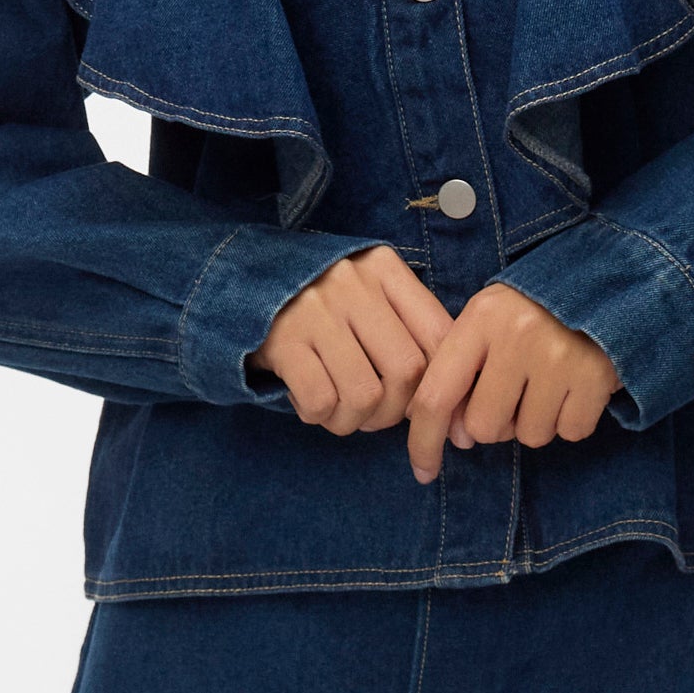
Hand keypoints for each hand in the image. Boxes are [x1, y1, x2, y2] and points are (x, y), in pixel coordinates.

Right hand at [254, 243, 454, 431]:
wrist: (242, 284)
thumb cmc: (322, 306)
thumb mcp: (367, 295)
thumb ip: (407, 328)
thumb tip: (451, 396)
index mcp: (385, 270)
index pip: (439, 335)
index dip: (441, 384)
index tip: (428, 408)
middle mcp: (353, 284)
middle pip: (407, 371)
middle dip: (395, 412)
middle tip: (376, 417)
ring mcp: (316, 310)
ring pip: (365, 395)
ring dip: (355, 422)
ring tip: (341, 414)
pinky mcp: (283, 340)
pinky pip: (321, 401)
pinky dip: (321, 417)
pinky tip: (312, 404)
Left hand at [401, 282, 621, 481]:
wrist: (606, 282)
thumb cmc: (533, 311)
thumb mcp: (489, 322)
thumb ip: (461, 372)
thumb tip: (459, 438)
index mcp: (481, 319)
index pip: (437, 395)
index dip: (423, 441)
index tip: (423, 471)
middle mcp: (517, 336)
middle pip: (485, 427)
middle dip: (497, 423)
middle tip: (514, 394)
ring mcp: (559, 356)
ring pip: (530, 435)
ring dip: (537, 421)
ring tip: (548, 384)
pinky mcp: (596, 376)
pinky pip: (570, 432)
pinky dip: (571, 420)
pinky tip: (575, 388)